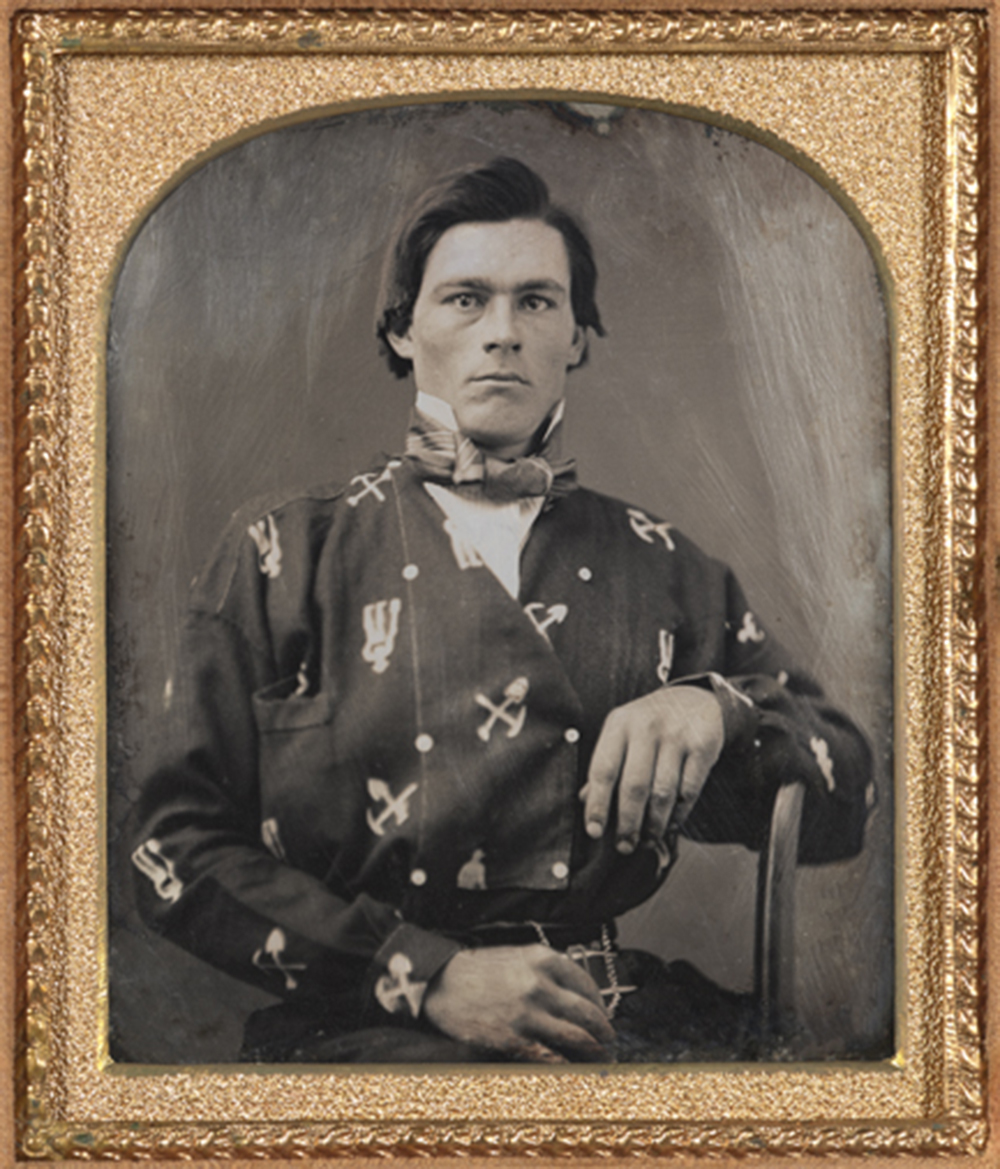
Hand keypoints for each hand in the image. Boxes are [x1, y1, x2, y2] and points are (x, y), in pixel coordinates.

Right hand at [422, 944, 614, 1061]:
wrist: (439, 983)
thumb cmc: (477, 971)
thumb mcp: (516, 957)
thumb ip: (546, 972)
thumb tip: (574, 996)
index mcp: (543, 959)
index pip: (587, 985)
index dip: (600, 1006)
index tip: (603, 1017)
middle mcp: (541, 984)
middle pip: (589, 1014)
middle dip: (605, 1033)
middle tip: (609, 1044)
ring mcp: (530, 1013)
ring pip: (578, 1038)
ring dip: (595, 1053)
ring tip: (600, 1061)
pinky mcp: (516, 1039)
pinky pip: (554, 1058)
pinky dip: (568, 1067)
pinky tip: (573, 1072)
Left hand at [583, 685, 723, 854]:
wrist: (694, 698)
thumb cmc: (650, 723)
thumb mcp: (622, 732)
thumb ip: (606, 764)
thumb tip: (585, 801)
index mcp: (619, 724)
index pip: (603, 770)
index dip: (597, 804)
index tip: (594, 831)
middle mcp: (646, 728)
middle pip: (634, 786)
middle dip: (628, 823)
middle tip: (624, 845)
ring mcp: (676, 737)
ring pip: (663, 793)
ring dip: (654, 824)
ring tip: (647, 840)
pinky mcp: (702, 747)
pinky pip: (689, 791)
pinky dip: (679, 814)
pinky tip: (671, 823)